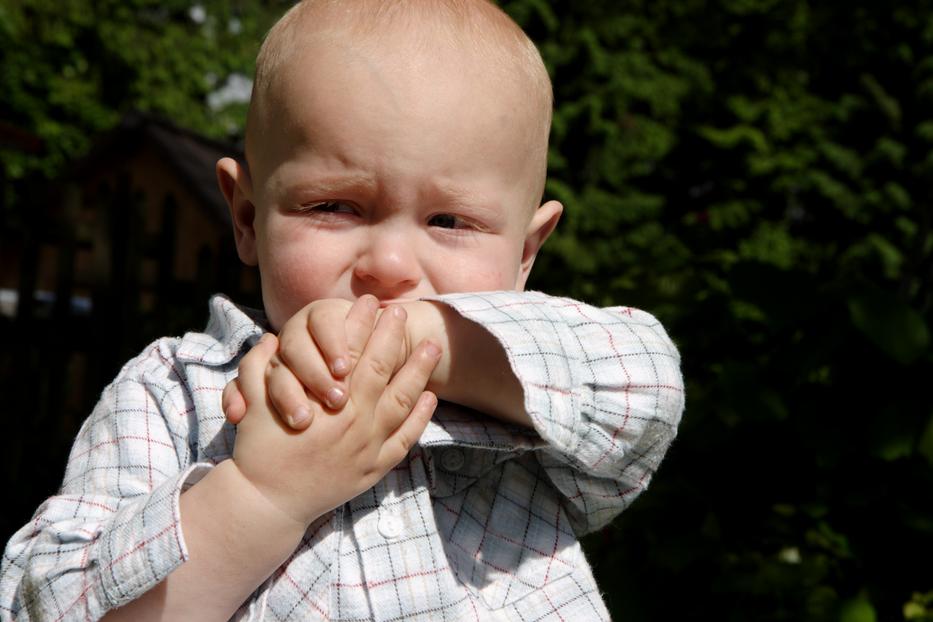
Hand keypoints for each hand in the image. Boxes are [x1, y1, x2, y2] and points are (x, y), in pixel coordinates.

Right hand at [231, 306, 440, 525]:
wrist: (269, 502)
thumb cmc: (260, 448)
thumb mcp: (253, 401)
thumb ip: (259, 366)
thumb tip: (270, 339)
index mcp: (325, 397)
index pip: (351, 350)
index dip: (362, 323)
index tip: (372, 303)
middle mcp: (352, 416)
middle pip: (381, 367)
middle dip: (393, 336)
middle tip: (403, 313)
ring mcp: (368, 443)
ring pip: (402, 400)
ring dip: (419, 370)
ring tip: (431, 348)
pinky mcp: (374, 467)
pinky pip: (406, 438)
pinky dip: (421, 417)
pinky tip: (430, 398)